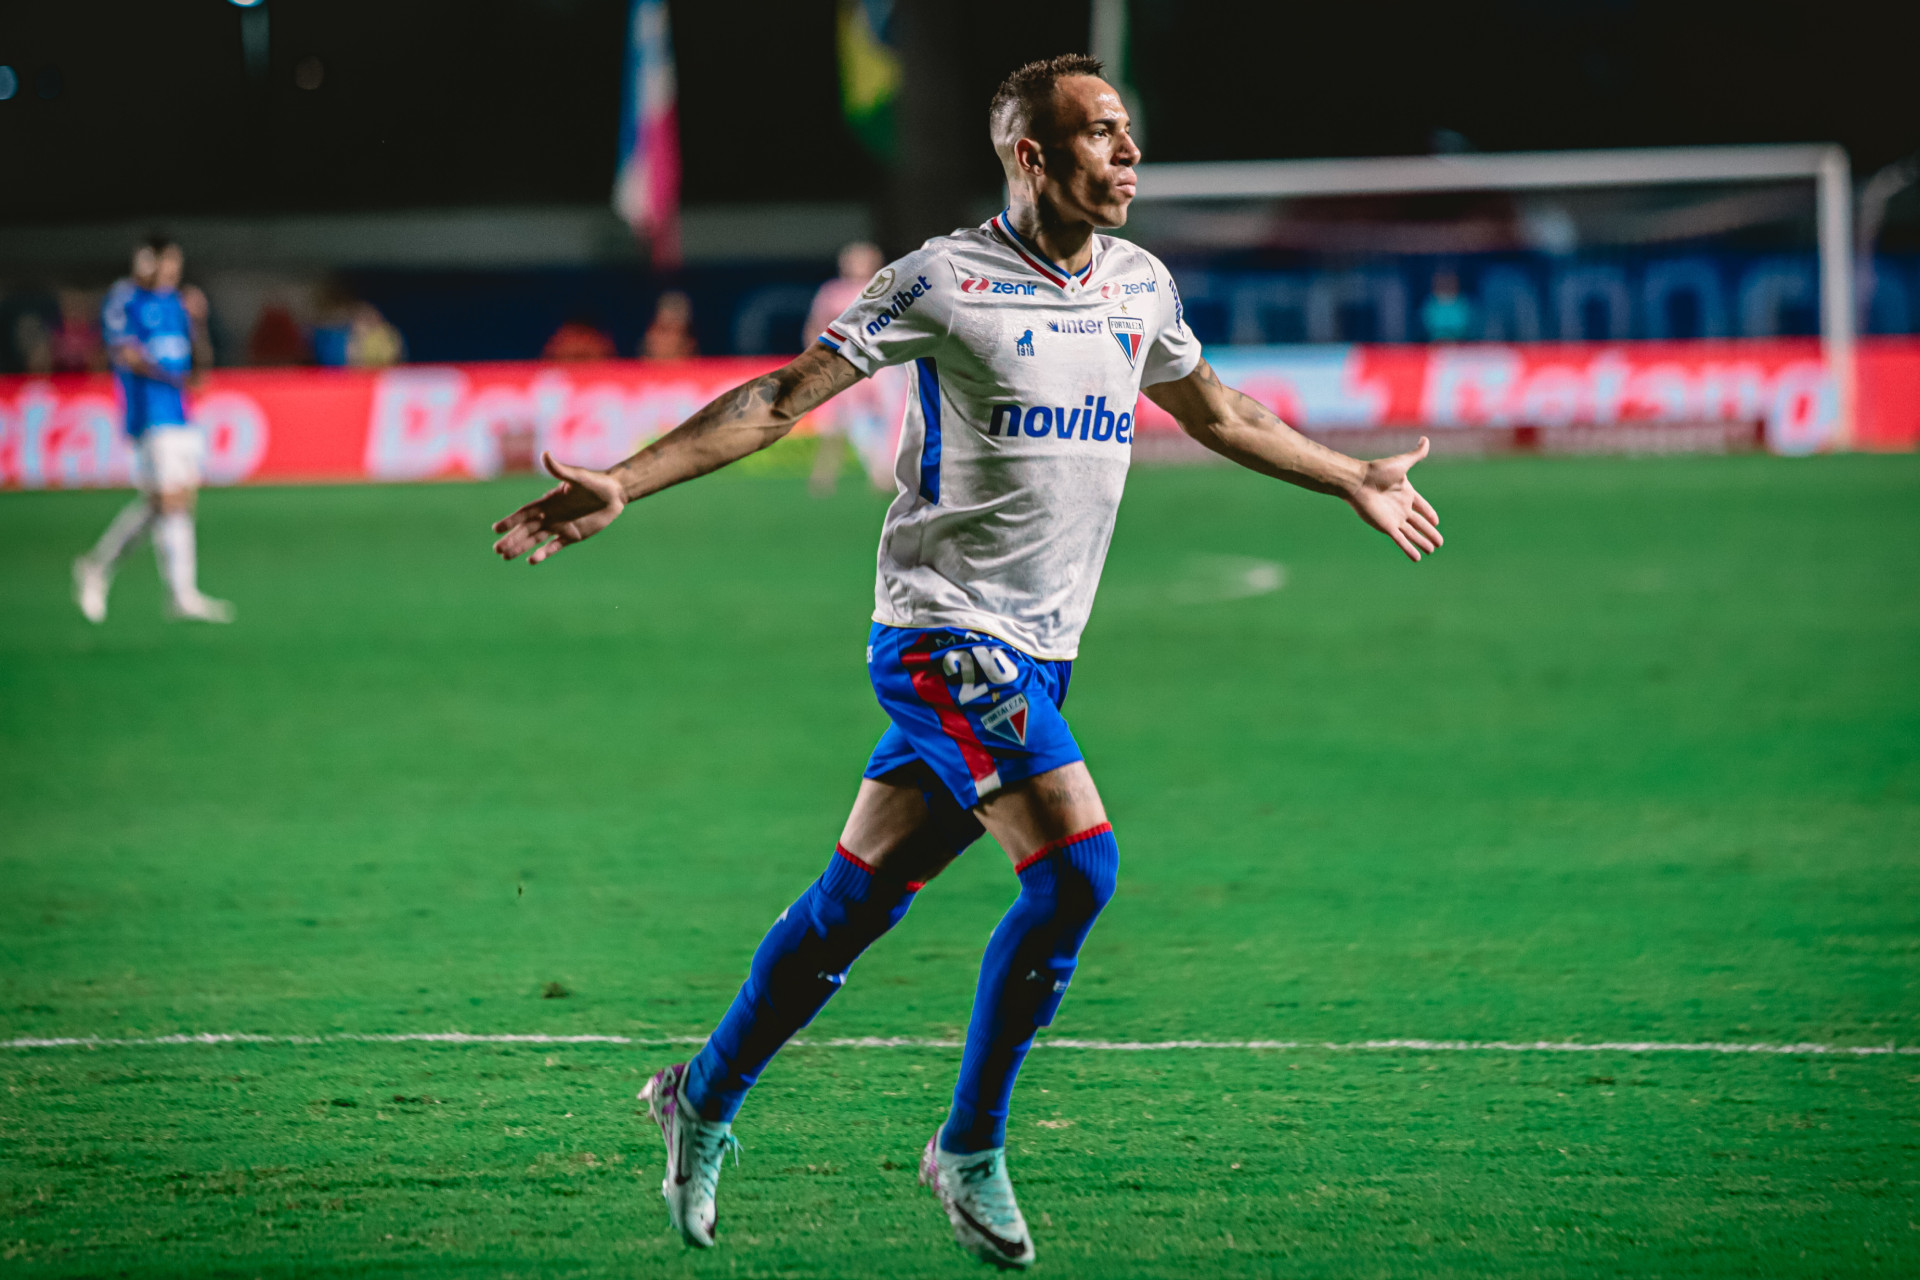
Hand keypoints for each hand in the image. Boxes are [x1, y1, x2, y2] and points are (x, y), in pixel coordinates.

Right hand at [491, 452, 627, 564]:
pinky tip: (531, 561)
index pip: (524, 512)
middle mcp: (551, 514)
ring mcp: (561, 526)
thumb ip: (560, 469)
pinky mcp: (572, 536)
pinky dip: (543, 554)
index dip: (511, 520)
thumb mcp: (578, 476)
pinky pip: (555, 546)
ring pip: (536, 539)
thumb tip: (545, 454)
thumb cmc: (596, 482)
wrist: (615, 494)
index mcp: (548, 501)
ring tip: (505, 557)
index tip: (496, 528)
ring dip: (521, 548)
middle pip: (526, 529)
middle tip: (496, 550)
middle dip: (512, 539)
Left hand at [1346, 437, 1442, 561]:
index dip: (1429, 514)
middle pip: (1419, 523)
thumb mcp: (1402, 462)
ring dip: (1422, 542)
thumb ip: (1416, 454)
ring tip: (1432, 550)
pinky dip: (1409, 549)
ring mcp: (1394, 518)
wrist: (1357, 482)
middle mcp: (1401, 507)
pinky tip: (1417, 558)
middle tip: (1440, 542)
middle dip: (1429, 533)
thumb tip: (1426, 439)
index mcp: (1406, 493)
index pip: (1422, 506)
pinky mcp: (1386, 527)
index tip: (1436, 522)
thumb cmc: (1377, 471)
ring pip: (1412, 533)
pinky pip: (1401, 540)